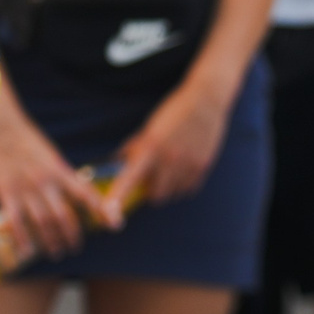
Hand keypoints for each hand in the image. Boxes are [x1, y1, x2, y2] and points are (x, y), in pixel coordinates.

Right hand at [0, 89, 116, 257]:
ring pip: (42, 224)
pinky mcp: (6, 194)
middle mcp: (45, 182)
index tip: (113, 224)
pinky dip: (22, 239)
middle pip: (63, 216)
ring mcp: (25, 189)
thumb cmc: (27, 140)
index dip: (100, 211)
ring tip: (56, 252)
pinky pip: (16, 223)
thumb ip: (61, 175)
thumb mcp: (51, 155)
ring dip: (51, 242)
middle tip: (75, 248)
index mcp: (59, 170)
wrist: (1, 128)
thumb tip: (73, 194)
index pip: (85, 194)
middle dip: (72, 236)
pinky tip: (27, 251)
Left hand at [111, 71, 233, 210]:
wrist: (205, 101)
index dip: (117, 197)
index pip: (128, 178)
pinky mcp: (202, 167)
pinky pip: (188, 189)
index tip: (108, 212)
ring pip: (172, 194)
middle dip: (151, 190)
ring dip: (168, 187)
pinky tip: (183, 166)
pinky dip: (183, 184)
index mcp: (150, 148)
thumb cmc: (174, 112)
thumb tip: (118, 163)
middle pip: (155, 196)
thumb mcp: (150, 128)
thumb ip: (135, 148)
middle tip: (153, 175)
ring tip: (171, 166)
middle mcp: (168, 160)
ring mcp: (187, 165)